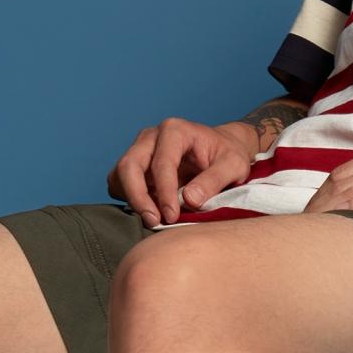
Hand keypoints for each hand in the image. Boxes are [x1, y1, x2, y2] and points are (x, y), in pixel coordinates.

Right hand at [107, 117, 256, 227]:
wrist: (222, 150)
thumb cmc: (228, 155)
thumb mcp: (234, 166)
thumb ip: (214, 180)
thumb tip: (189, 199)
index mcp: (175, 130)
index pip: (161, 162)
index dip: (164, 192)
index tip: (172, 216)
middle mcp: (151, 137)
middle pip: (129, 165)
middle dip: (137, 197)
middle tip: (154, 221)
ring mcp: (140, 150)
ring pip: (119, 175)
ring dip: (131, 200)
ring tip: (154, 219)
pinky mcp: (135, 166)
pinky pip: (119, 183)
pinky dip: (129, 199)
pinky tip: (150, 210)